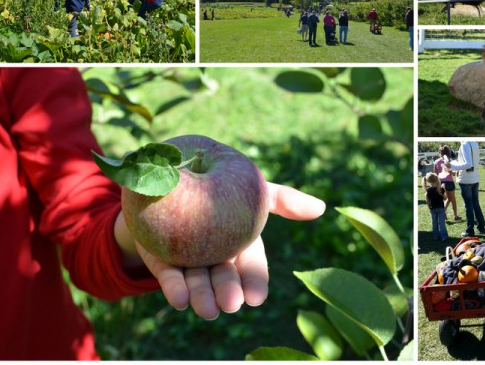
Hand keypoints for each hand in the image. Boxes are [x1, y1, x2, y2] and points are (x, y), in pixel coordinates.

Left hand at [135, 182, 324, 319]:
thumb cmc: (223, 186)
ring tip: (204, 309)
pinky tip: (179, 299)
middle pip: (223, 276)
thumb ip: (283, 200)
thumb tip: (322, 208)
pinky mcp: (161, 257)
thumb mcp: (253, 191)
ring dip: (201, 296)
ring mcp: (188, 257)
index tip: (256, 297)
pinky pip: (167, 273)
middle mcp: (216, 254)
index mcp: (240, 242)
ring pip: (197, 280)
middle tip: (229, 304)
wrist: (174, 176)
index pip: (251, 265)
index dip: (254, 281)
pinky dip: (174, 286)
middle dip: (227, 291)